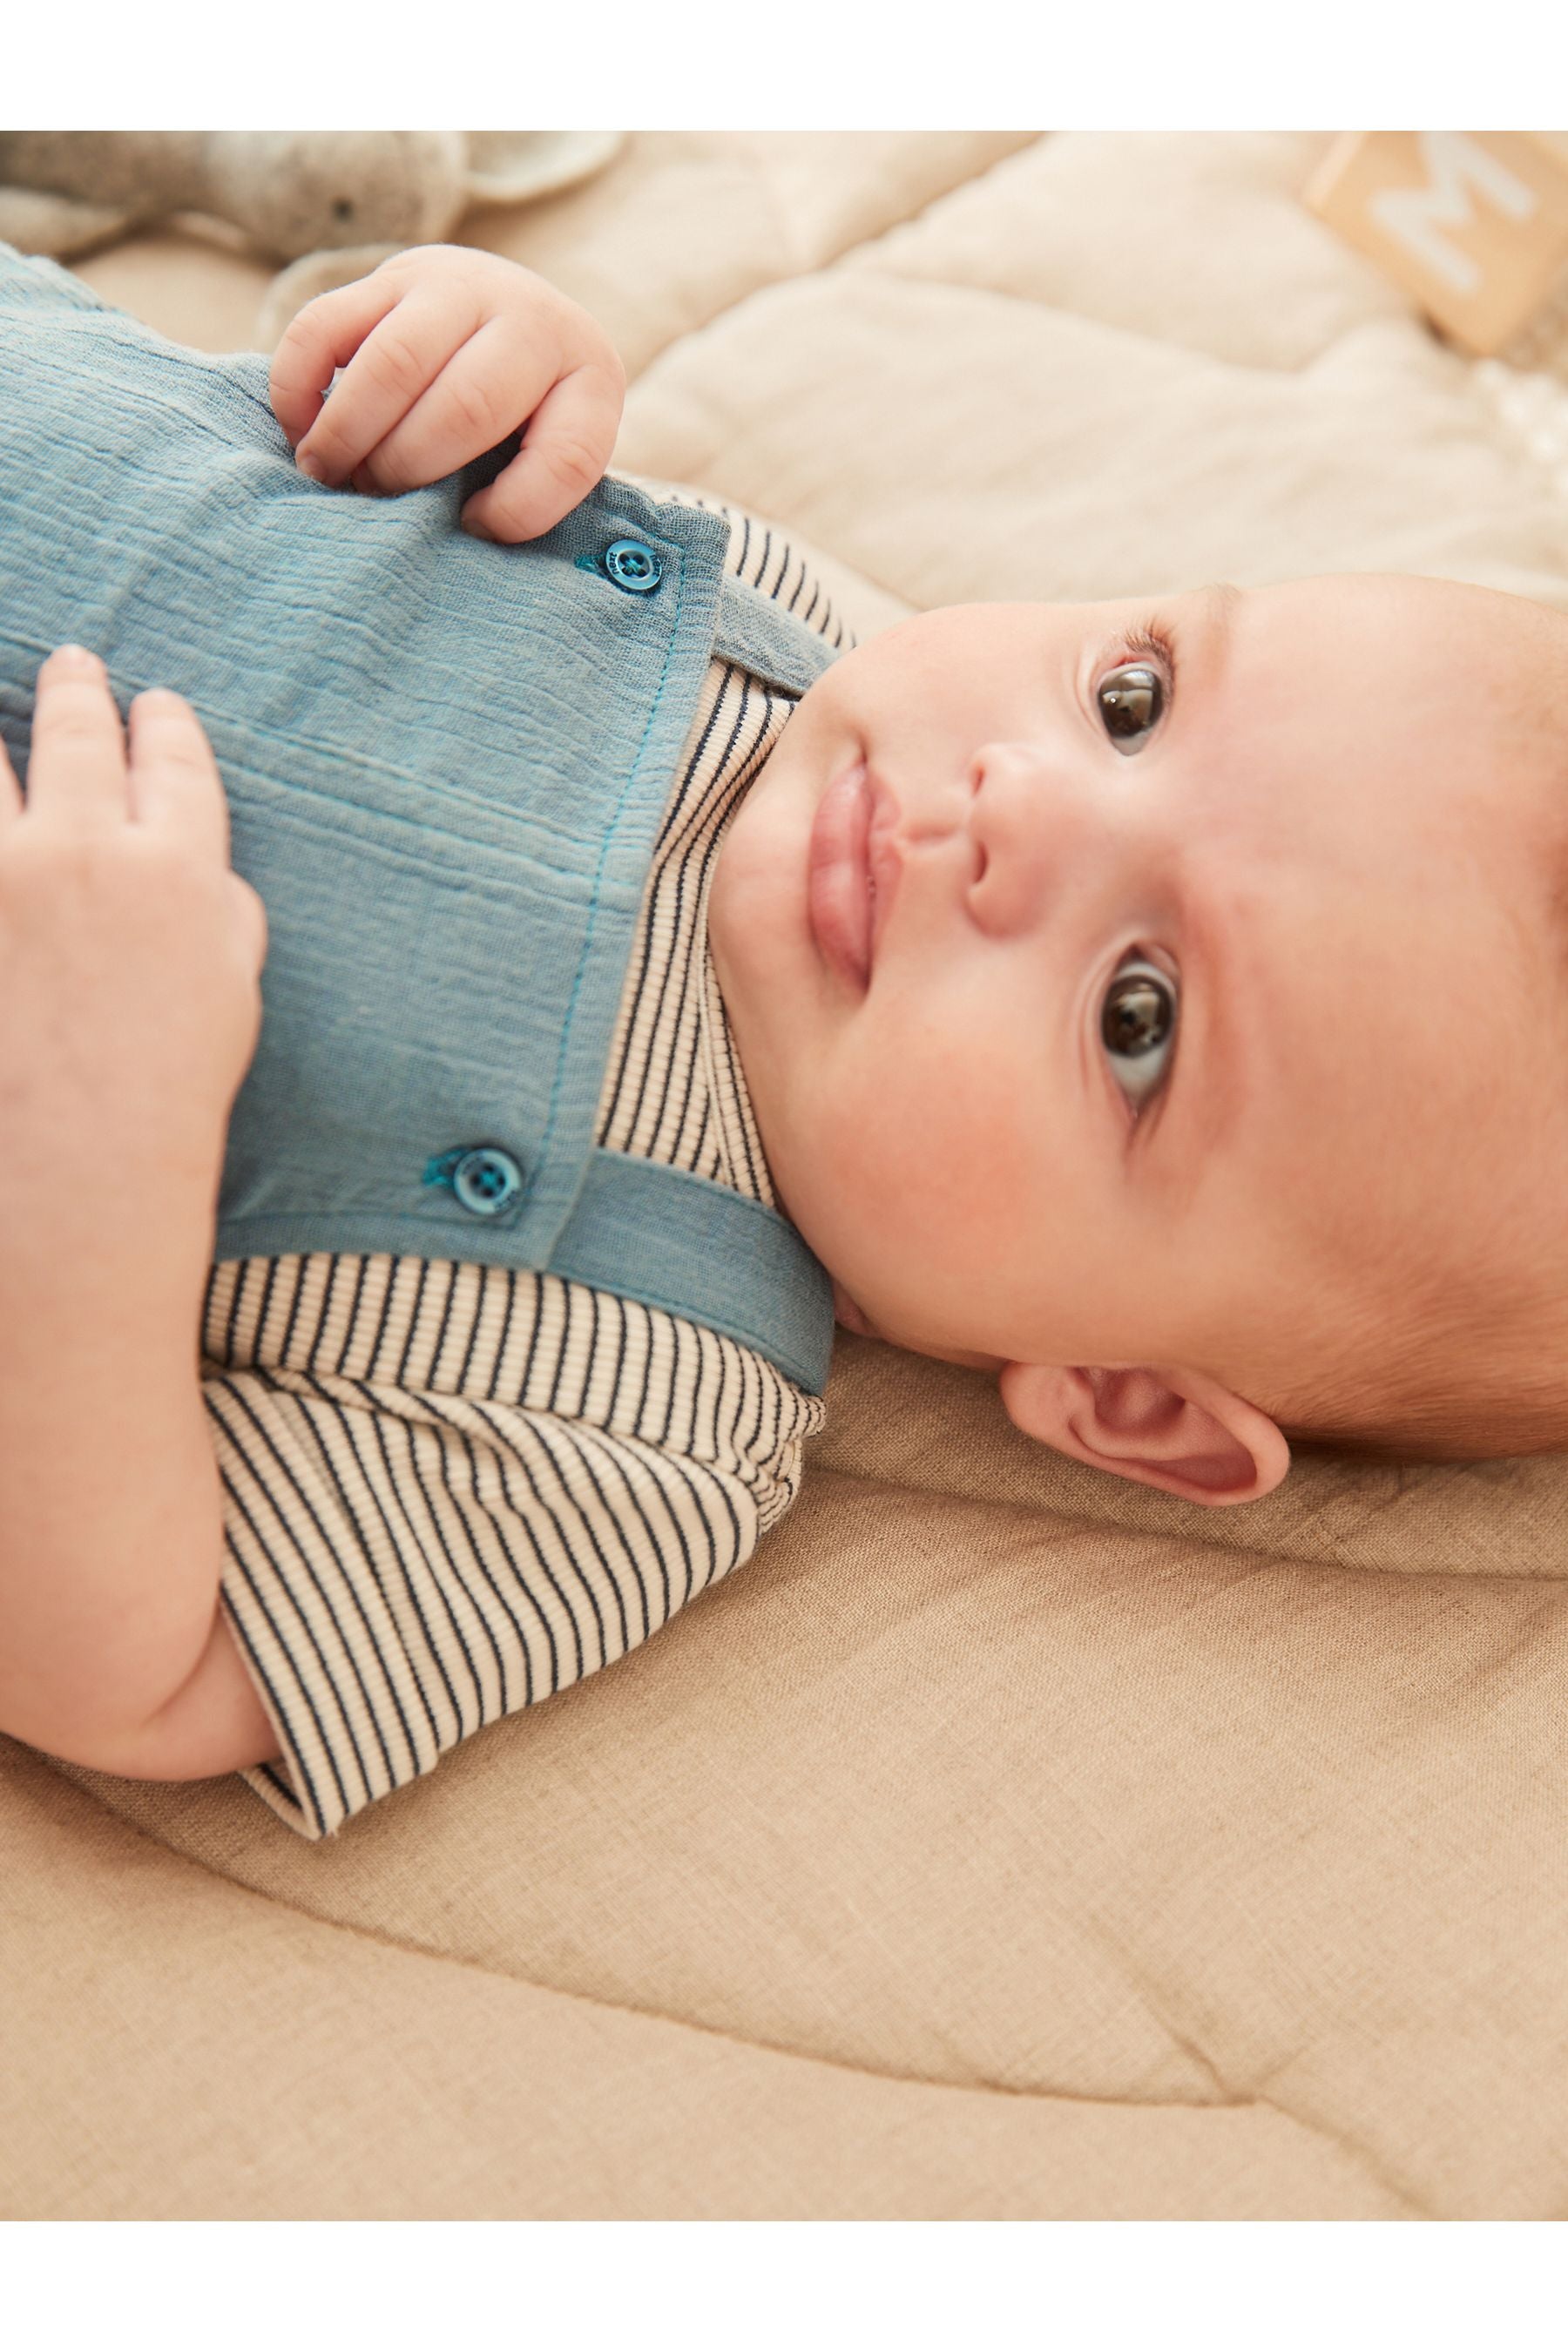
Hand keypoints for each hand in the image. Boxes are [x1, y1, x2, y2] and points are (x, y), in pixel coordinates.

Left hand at [0, 647, 267, 1286]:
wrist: (74, 1159)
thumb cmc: (166, 1090)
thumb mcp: (232, 991)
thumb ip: (222, 912)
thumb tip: (199, 871)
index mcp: (177, 868)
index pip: (173, 764)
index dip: (164, 726)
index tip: (156, 706)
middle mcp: (85, 847)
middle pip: (77, 736)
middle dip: (77, 693)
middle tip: (73, 665)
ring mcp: (3, 871)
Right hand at [268, 243, 627, 543]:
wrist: (507, 311)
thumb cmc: (526, 414)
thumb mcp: (551, 448)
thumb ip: (526, 487)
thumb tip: (454, 531)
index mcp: (590, 376)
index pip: (567, 455)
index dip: (517, 511)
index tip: (474, 526)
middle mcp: (530, 318)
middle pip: (468, 405)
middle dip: (410, 469)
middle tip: (374, 501)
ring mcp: (456, 285)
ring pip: (395, 361)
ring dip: (350, 432)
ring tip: (328, 475)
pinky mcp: (388, 277)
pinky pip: (324, 325)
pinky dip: (300, 387)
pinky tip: (301, 431)